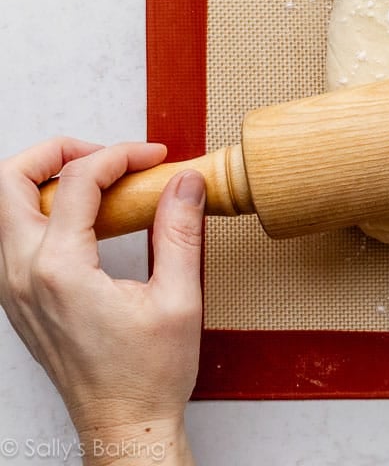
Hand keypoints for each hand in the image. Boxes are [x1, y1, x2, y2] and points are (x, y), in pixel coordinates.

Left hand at [0, 139, 203, 465]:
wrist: (123, 422)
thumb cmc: (147, 373)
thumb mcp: (177, 297)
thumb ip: (178, 231)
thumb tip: (185, 182)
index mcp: (59, 270)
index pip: (79, 182)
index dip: (121, 156)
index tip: (155, 157)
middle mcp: (23, 275)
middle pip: (10, 182)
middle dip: (57, 152)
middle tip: (105, 155)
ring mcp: (13, 288)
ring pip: (4, 208)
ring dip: (45, 181)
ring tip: (96, 181)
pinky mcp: (19, 298)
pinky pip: (13, 237)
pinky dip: (42, 211)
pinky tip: (85, 219)